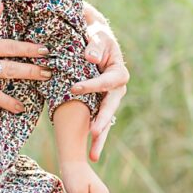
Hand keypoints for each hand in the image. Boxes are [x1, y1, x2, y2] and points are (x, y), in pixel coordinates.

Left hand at [70, 3, 127, 160]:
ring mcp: (109, 99)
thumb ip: (94, 46)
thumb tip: (90, 57)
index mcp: (118, 72)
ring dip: (99, 137)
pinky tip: (90, 153)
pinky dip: (94, 136)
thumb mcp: (96, 35)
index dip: (90, 85)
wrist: (95, 39)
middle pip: (109, 107)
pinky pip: (97, 121)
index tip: (73, 88)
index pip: (105, 82)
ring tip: (93, 156)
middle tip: (93, 133)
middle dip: (102, 121)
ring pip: (105, 119)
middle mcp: (117, 89)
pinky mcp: (100, 104)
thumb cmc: (95, 36)